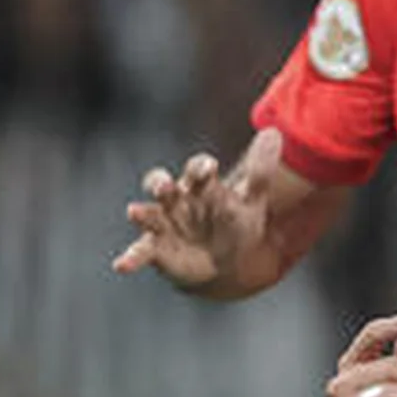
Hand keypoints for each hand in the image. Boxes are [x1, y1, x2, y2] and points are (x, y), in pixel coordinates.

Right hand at [117, 125, 288, 291]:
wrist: (226, 260)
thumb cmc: (235, 221)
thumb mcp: (252, 199)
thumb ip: (260, 169)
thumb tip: (274, 132)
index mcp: (201, 185)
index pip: (197, 170)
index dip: (202, 167)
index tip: (210, 166)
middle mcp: (176, 200)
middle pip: (162, 185)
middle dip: (160, 183)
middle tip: (164, 185)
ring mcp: (163, 223)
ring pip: (147, 213)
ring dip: (141, 213)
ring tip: (134, 211)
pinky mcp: (156, 249)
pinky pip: (140, 252)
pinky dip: (130, 258)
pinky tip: (122, 265)